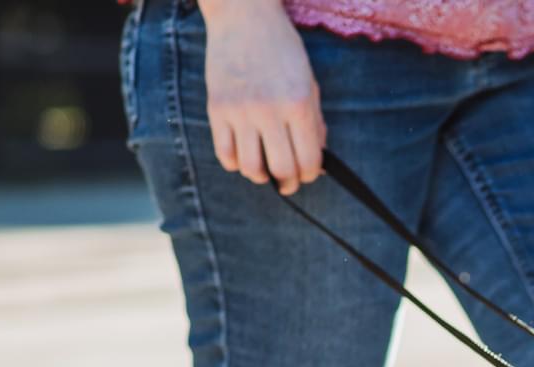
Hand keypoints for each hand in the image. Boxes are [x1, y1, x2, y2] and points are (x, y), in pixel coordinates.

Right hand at [200, 0, 325, 194]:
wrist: (243, 16)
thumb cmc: (282, 49)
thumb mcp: (308, 83)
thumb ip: (314, 123)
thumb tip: (317, 162)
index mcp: (297, 104)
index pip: (309, 160)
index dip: (311, 175)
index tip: (308, 174)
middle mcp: (268, 110)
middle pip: (281, 169)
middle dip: (288, 183)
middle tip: (288, 181)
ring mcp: (240, 110)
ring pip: (250, 168)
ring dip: (261, 176)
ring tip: (265, 170)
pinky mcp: (216, 108)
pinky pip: (224, 153)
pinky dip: (235, 164)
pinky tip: (244, 156)